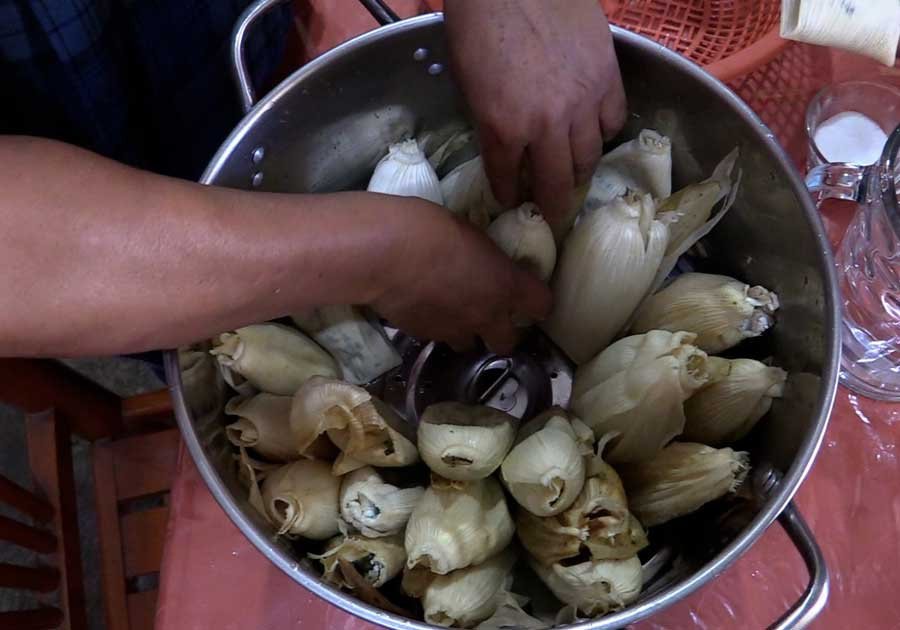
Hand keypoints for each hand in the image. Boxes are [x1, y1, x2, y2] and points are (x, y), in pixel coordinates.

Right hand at [370, 195, 550, 353]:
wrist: (385, 254)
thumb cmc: (430, 229)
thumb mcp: (469, 233)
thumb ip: (482, 257)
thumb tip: (480, 262)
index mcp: (506, 284)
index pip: (542, 305)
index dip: (538, 303)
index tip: (529, 296)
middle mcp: (487, 315)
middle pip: (507, 342)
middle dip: (501, 332)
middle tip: (489, 314)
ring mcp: (455, 330)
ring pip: (469, 344)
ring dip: (466, 332)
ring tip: (452, 313)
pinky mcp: (425, 336)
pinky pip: (437, 337)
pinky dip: (436, 327)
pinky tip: (424, 308)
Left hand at [444, 0, 625, 227]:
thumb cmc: (479, 24)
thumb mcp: (468, 83)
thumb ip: (489, 121)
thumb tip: (504, 145)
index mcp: (503, 127)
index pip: (508, 181)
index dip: (509, 197)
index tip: (512, 205)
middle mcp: (547, 125)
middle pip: (557, 183)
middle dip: (553, 206)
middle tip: (553, 215)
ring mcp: (582, 102)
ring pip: (589, 158)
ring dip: (579, 171)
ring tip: (573, 175)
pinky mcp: (608, 77)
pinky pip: (613, 120)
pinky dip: (603, 132)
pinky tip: (594, 130)